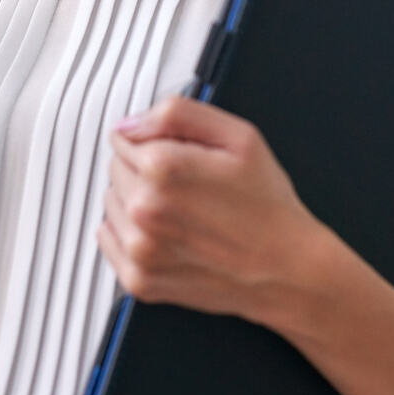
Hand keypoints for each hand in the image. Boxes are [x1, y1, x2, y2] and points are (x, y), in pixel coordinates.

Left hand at [97, 95, 320, 324]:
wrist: (286, 270)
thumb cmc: (267, 204)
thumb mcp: (238, 136)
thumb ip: (178, 114)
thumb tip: (130, 122)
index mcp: (163, 168)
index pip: (124, 135)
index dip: (155, 140)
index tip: (182, 154)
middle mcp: (144, 210)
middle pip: (116, 167)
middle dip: (144, 168)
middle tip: (188, 184)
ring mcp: (139, 249)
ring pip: (111, 202)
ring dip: (135, 200)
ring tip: (180, 211)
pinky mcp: (138, 280)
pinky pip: (107, 239)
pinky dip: (129, 233)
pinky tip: (166, 234)